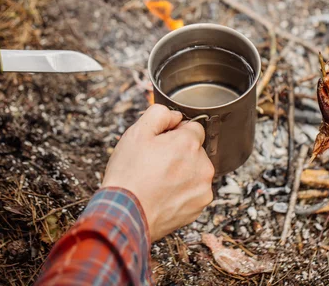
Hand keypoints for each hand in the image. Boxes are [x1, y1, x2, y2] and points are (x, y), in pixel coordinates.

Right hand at [102, 104, 214, 241]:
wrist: (125, 214)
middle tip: (156, 164)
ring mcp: (203, 188)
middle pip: (195, 150)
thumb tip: (175, 116)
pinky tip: (164, 194)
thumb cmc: (129, 175)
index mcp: (189, 144)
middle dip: (179, 153)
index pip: (194, 127)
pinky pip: (194, 191)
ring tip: (158, 181)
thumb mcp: (137, 132)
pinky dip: (182, 192)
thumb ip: (160, 114)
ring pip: (196, 171)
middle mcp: (203, 165)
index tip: (161, 144)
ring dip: (182, 173)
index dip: (175, 133)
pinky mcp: (200, 206)